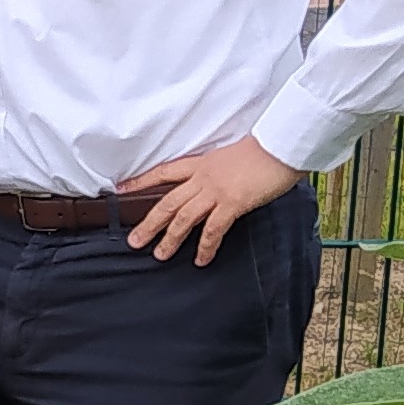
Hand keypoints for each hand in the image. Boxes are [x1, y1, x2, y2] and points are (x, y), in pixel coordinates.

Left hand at [119, 135, 303, 265]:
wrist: (281, 144)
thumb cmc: (264, 150)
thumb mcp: (231, 157)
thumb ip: (218, 172)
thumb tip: (215, 186)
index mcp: (201, 163)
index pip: (163, 173)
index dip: (141, 182)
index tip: (122, 191)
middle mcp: (203, 177)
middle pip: (166, 201)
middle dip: (148, 223)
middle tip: (134, 240)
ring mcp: (216, 190)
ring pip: (183, 217)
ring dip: (170, 239)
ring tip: (159, 255)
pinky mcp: (233, 202)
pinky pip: (213, 229)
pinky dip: (205, 246)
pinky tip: (201, 259)